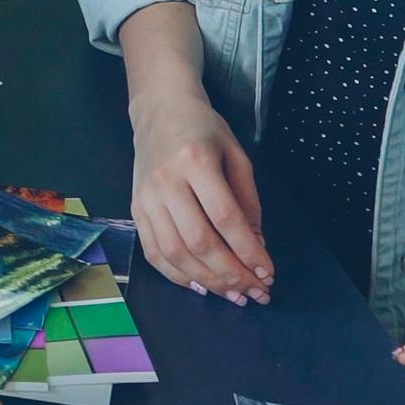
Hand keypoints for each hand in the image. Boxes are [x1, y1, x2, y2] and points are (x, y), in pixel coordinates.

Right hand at [130, 94, 273, 303]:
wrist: (159, 110)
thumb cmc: (204, 130)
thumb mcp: (237, 155)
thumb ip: (247, 201)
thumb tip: (255, 246)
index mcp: (195, 161)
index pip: (226, 218)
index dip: (249, 251)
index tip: (269, 273)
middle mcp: (166, 182)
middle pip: (200, 241)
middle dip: (232, 274)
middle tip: (256, 292)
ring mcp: (145, 198)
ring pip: (175, 253)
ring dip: (207, 281)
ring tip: (233, 294)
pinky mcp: (135, 210)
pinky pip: (153, 252)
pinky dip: (177, 275)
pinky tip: (200, 286)